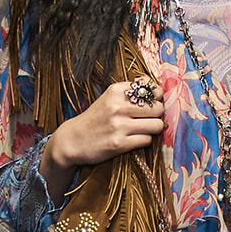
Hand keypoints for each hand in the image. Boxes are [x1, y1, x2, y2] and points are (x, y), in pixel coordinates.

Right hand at [42, 80, 163, 200]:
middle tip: (149, 119)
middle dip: (157, 115)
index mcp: (116, 91)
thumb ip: (130, 91)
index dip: (156, 98)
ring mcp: (119, 125)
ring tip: (144, 130)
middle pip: (158, 108)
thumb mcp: (109, 98)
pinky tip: (135, 139)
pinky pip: (147, 140)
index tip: (151, 104)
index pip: (151, 89)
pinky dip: (145, 141)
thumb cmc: (96, 119)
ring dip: (154, 129)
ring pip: (156, 125)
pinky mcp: (119, 144)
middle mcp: (118, 106)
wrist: (73, 140)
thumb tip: (155, 87)